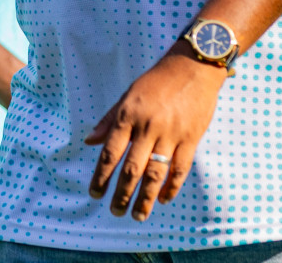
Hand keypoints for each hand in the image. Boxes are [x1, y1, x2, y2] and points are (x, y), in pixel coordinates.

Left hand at [85, 47, 228, 220]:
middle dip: (121, 194)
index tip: (95, 193)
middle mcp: (148, 126)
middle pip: (131, 169)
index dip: (101, 176)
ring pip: (155, 174)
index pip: (110, 153)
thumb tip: (89, 141)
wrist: (192, 67)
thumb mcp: (128, 95)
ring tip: (138, 215)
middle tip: (115, 212)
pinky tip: (163, 199)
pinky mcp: (191, 138)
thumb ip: (109, 120)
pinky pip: (180, 169)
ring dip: (145, 198)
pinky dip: (172, 187)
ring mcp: (171, 134)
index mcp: (128, 115)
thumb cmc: (157, 81)